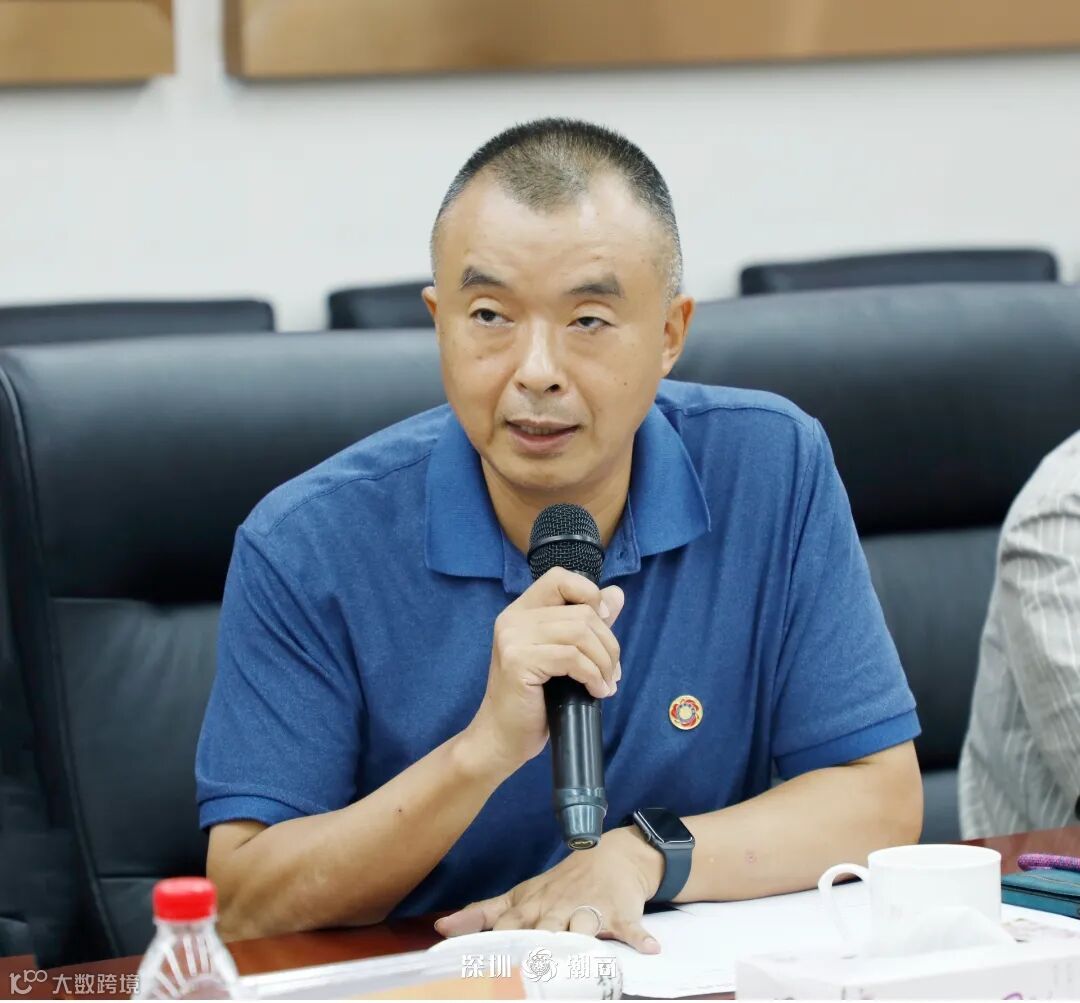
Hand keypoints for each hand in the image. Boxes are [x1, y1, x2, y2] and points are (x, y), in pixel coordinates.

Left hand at [434, 826, 662, 953]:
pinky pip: (631, 926)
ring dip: (583, 937)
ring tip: (580, 950)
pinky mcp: (619, 911)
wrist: (611, 857)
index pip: (509, 926)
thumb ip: (482, 914)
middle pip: (545, 929)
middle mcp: (558, 907)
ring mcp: (590, 908)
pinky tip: (649, 949)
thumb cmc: (559, 885)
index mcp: (532, 906)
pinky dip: (639, 937)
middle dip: (536, 944)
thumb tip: (440, 927)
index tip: (480, 962)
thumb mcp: (521, 896)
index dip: (496, 942)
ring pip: (584, 925)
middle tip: (528, 964)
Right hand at [465, 568, 623, 772]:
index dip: (589, 594)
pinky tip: (597, 691)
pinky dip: (593, 676)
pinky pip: (572, 658)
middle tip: (612, 672)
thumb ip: (587, 623)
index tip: (603, 624)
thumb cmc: (533, 700)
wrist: (502, 738)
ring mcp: (513, 638)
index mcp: (521, 611)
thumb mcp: (563, 655)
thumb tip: (616, 595)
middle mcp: (513, 618)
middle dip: (608, 643)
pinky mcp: (519, 661)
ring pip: (580, 633)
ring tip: (606, 684)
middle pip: (581, 611)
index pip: (561, 577)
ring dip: (604, 662)